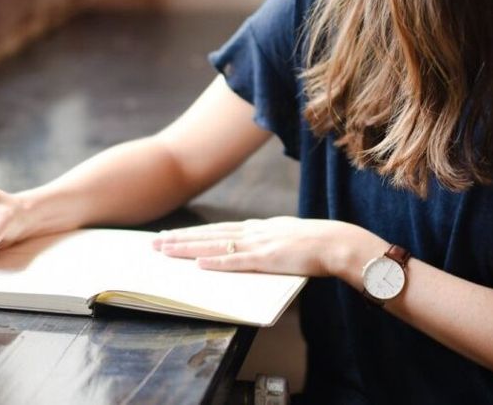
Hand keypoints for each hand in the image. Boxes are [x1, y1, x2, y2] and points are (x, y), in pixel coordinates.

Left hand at [153, 216, 374, 278]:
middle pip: (209, 234)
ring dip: (188, 248)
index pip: (217, 229)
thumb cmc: (317, 244)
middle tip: (155, 243)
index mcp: (258, 228)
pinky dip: (216, 262)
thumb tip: (253, 250)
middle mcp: (253, 232)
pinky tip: (198, 263)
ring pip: (215, 245)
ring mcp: (259, 244)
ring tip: (166, 251)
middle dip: (180, 239)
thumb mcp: (286, 238)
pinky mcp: (267, 259)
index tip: (171, 235)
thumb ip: (267, 242)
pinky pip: (237, 261)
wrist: (337, 242)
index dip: (193, 233)